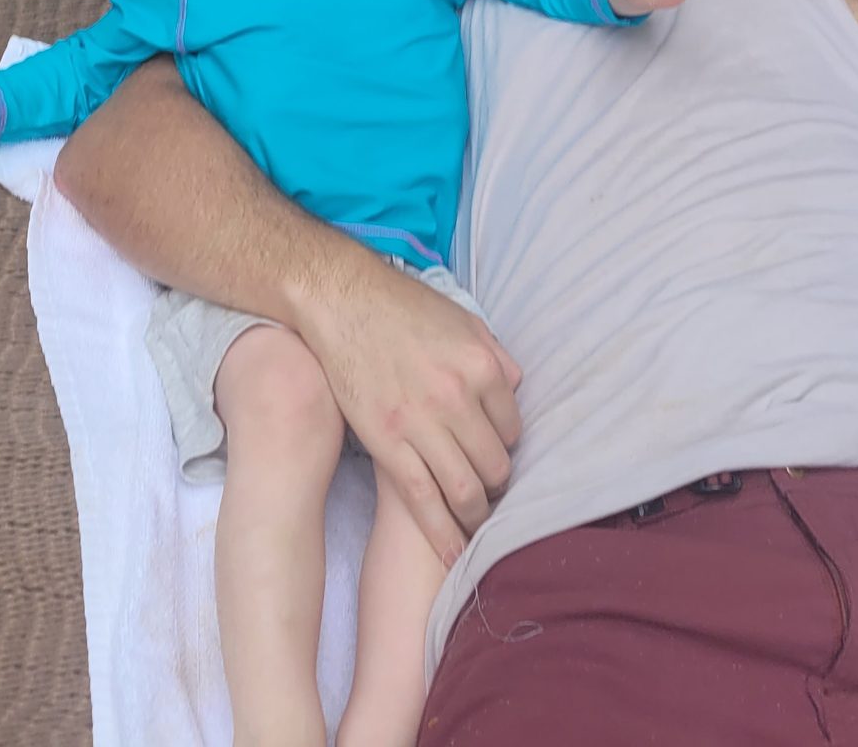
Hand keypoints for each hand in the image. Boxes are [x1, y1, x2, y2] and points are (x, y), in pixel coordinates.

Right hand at [295, 261, 523, 563]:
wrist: (342, 303)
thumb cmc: (402, 308)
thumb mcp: (462, 319)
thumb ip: (495, 355)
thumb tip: (515, 390)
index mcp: (481, 367)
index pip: (513, 428)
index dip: (507, 446)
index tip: (498, 456)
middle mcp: (457, 398)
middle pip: (495, 465)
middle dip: (497, 486)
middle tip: (491, 495)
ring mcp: (421, 424)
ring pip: (466, 490)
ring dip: (476, 515)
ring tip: (476, 523)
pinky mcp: (386, 444)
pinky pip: (423, 500)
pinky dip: (443, 534)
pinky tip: (453, 554)